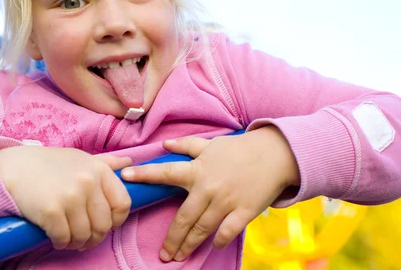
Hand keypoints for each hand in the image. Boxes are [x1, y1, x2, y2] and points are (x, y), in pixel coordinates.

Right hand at [0, 146, 131, 250]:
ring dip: (77, 243)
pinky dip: (61, 243)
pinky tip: (56, 237)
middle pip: (103, 225)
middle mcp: (87, 182)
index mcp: (99, 170)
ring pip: (84, 236)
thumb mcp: (80, 158)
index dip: (116, 220)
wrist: (14, 166)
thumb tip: (129, 164)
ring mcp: (70, 197)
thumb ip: (106, 163)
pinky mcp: (51, 211)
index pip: (123, 204)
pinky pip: (64, 239)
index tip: (105, 224)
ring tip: (70, 239)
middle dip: (94, 237)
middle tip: (84, 238)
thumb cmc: (49, 164)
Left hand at [121, 126, 299, 261]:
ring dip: (189, 245)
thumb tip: (163, 145)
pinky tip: (213, 247)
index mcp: (197, 169)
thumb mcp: (211, 144)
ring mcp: (226, 201)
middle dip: (172, 239)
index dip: (144, 175)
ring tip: (178, 257)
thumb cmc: (238, 149)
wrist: (275, 154)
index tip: (125, 178)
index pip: (165, 172)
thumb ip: (186, 145)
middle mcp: (208, 187)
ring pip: (202, 229)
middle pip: (183, 218)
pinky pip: (228, 231)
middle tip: (163, 254)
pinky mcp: (244, 211)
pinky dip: (219, 241)